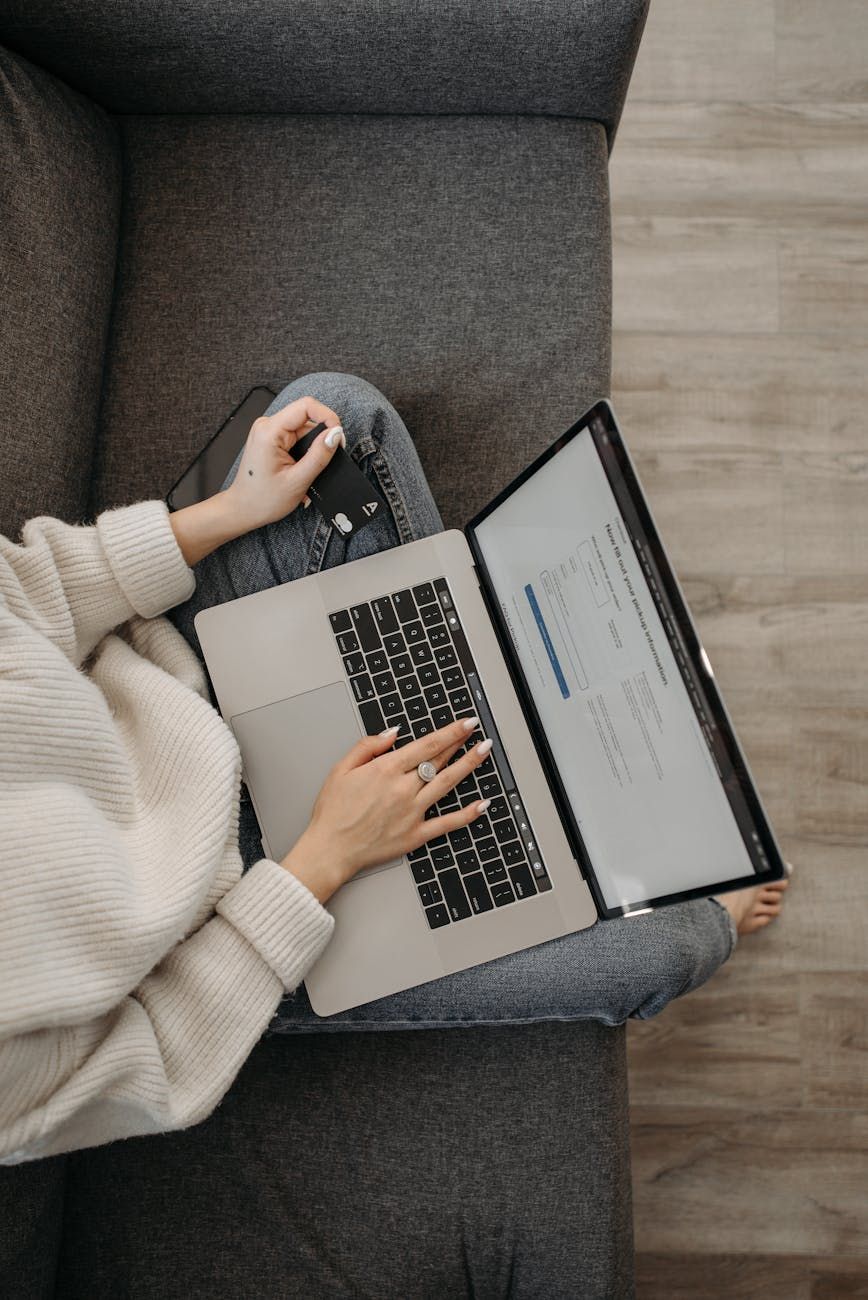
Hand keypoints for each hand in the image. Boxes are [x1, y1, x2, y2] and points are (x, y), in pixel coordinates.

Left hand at [169, 395, 345, 566]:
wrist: (243, 509)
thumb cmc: (262, 500)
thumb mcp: (297, 481)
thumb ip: (319, 455)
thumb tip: (336, 434)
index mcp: (269, 431)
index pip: (306, 406)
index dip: (328, 417)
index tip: (338, 437)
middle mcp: (267, 426)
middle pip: (306, 418)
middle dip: (321, 438)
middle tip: (327, 460)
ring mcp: (269, 431)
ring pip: (304, 429)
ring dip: (313, 448)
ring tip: (310, 471)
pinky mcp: (272, 438)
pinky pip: (297, 437)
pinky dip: (305, 452)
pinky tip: (302, 469)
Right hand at [281, 718, 494, 902]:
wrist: (330, 849)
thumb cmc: (332, 812)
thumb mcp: (340, 769)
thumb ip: (368, 746)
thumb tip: (392, 733)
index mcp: (385, 770)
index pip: (426, 745)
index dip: (450, 732)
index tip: (464, 722)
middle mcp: (403, 788)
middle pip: (439, 760)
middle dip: (461, 743)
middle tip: (477, 731)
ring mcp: (412, 812)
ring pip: (447, 783)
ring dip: (468, 766)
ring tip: (484, 752)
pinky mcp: (416, 834)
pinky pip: (447, 823)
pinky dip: (467, 814)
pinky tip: (482, 804)